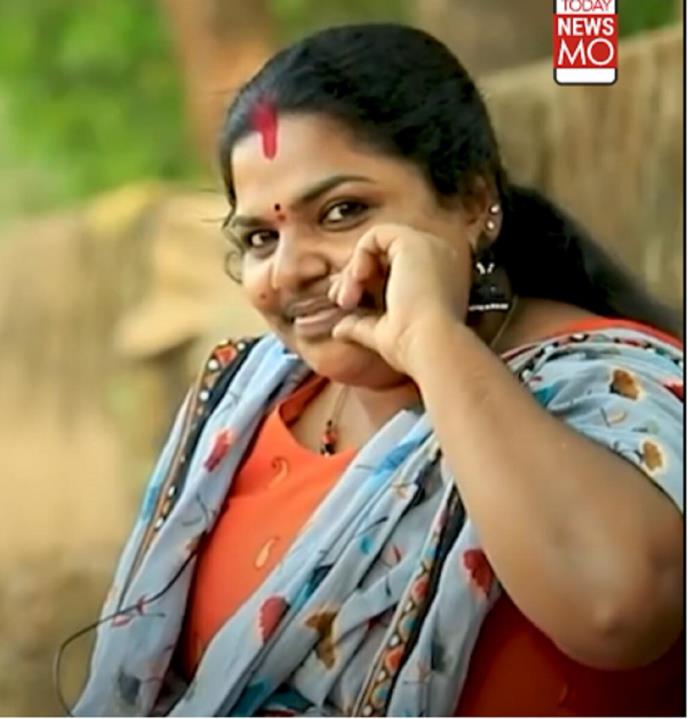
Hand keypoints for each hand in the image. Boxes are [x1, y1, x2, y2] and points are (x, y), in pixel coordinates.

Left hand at [329, 223, 471, 374]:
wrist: (430, 345)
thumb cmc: (415, 346)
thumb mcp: (383, 333)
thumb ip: (361, 325)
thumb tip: (340, 329)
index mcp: (437, 279)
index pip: (393, 269)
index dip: (365, 283)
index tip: (348, 306)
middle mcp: (438, 259)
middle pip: (384, 255)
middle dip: (354, 276)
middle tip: (341, 301)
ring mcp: (429, 248)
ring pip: (377, 244)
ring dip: (353, 270)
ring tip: (347, 298)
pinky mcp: (414, 242)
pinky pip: (376, 234)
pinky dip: (359, 255)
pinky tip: (358, 279)